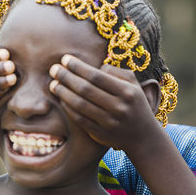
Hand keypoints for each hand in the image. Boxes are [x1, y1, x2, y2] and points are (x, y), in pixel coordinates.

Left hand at [48, 54, 162, 151]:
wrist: (143, 135)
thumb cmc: (134, 103)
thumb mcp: (133, 84)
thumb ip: (115, 72)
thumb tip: (94, 66)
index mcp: (127, 92)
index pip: (97, 76)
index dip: (78, 67)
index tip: (65, 59)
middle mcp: (119, 107)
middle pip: (85, 89)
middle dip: (66, 77)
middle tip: (54, 69)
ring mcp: (109, 123)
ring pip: (80, 105)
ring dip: (63, 92)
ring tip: (53, 84)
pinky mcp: (100, 134)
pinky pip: (79, 119)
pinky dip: (68, 108)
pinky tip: (61, 99)